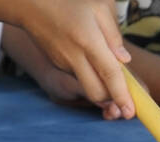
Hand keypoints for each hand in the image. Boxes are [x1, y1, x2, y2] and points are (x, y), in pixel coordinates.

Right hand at [0, 0, 133, 117]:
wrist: (28, 2)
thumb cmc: (67, 0)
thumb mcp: (98, 6)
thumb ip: (114, 34)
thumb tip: (124, 60)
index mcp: (88, 41)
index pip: (110, 74)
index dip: (122, 95)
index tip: (131, 112)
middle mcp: (74, 56)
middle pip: (97, 92)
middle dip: (113, 100)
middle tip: (126, 100)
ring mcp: (64, 62)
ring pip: (88, 87)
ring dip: (102, 89)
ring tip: (112, 79)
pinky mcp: (58, 64)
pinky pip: (79, 76)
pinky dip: (91, 76)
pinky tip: (93, 61)